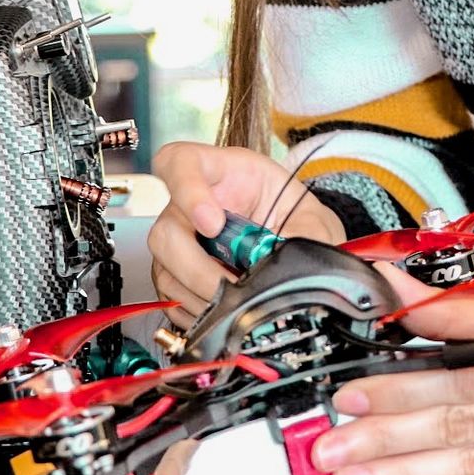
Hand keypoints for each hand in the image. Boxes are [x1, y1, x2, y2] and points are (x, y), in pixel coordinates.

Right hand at [147, 141, 346, 326]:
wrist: (289, 235)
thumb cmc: (289, 211)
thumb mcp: (308, 214)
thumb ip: (307, 233)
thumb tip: (300, 266)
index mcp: (215, 171)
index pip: (179, 164)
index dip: (188, 193)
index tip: (213, 223)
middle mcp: (184, 206)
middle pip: (165, 232)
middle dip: (197, 268)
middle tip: (232, 284)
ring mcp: (176, 242)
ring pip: (166, 273)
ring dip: (203, 295)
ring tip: (241, 300)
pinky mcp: (174, 275)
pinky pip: (173, 300)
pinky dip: (200, 311)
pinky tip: (227, 309)